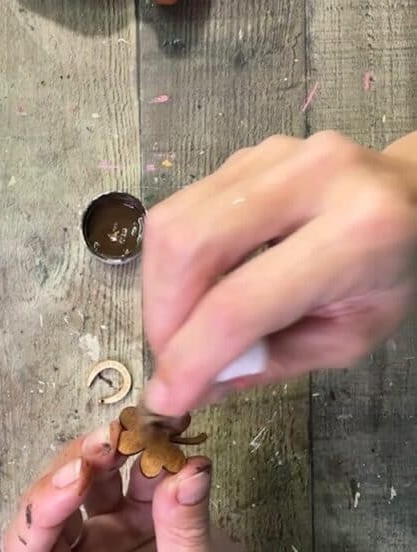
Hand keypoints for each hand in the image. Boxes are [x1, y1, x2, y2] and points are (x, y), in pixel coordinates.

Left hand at [3, 423, 291, 551]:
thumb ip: (184, 527)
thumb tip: (188, 469)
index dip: (42, 509)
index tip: (76, 475)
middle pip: (55, 506)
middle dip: (77, 467)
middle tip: (110, 438)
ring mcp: (108, 534)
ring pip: (92, 481)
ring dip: (111, 452)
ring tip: (140, 428)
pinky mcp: (139, 515)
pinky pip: (135, 476)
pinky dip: (149, 454)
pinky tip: (168, 433)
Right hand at [142, 130, 416, 414]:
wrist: (411, 198)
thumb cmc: (388, 275)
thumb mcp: (349, 337)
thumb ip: (274, 361)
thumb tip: (196, 384)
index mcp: (358, 232)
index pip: (243, 302)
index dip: (192, 357)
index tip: (167, 398)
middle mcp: (313, 177)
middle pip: (193, 246)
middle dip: (163, 316)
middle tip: (170, 359)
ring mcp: (272, 155)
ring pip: (174, 222)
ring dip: (159, 291)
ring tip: (179, 330)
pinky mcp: (246, 154)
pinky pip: (181, 209)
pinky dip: (172, 264)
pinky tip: (193, 292)